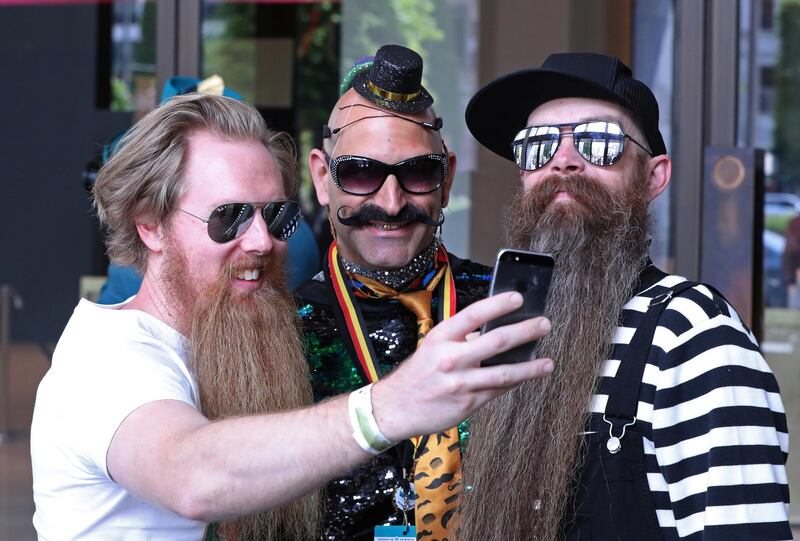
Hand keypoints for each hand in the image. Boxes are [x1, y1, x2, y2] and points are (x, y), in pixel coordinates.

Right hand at [371, 291, 552, 440]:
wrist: (395, 407)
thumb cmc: (418, 374)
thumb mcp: (433, 347)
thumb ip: (462, 339)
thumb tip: (494, 331)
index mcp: (441, 337)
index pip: (474, 314)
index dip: (498, 304)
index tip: (518, 298)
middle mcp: (451, 358)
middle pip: (496, 342)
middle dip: (525, 331)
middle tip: (543, 324)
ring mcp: (461, 382)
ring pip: (504, 372)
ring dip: (530, 367)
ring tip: (547, 363)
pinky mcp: (467, 403)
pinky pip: (497, 390)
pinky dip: (514, 382)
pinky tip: (527, 376)